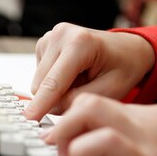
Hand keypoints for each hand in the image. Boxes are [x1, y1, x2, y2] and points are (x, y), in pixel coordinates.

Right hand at [24, 23, 155, 120]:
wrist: (126, 48)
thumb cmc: (124, 66)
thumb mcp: (113, 89)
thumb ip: (81, 100)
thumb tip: (51, 107)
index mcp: (80, 43)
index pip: (53, 82)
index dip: (41, 104)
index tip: (30, 120)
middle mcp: (60, 35)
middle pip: (42, 85)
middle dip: (57, 99)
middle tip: (83, 93)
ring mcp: (50, 37)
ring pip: (38, 83)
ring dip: (56, 91)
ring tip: (80, 81)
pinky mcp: (43, 44)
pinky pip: (40, 77)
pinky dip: (54, 82)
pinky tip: (72, 75)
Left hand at [44, 93, 156, 155]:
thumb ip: (132, 150)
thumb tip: (95, 154)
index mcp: (156, 118)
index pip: (102, 104)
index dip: (73, 121)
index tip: (62, 140)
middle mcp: (152, 120)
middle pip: (90, 100)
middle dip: (62, 121)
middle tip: (56, 147)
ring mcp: (150, 137)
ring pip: (89, 109)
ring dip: (65, 133)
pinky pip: (101, 140)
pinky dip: (80, 152)